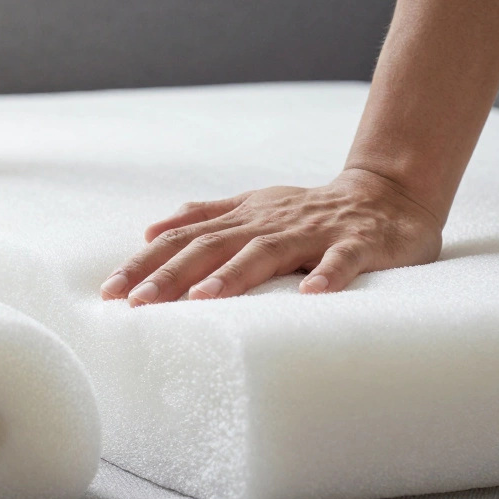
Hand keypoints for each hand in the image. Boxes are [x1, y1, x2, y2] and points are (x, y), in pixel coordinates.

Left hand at [99, 168, 444, 304]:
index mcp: (243, 218)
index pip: (183, 240)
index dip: (145, 264)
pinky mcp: (359, 243)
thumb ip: (205, 216)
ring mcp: (314, 232)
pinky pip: (343, 259)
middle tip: (137, 304)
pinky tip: (310, 295)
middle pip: (212, 246)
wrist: (388, 194)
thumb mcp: (254, 208)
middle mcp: (270, 223)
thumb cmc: (311, 211)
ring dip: (234, 276)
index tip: (110, 291)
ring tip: (202, 300)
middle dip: (171, 275)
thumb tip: (151, 230)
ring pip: (268, 251)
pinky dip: (328, 276)